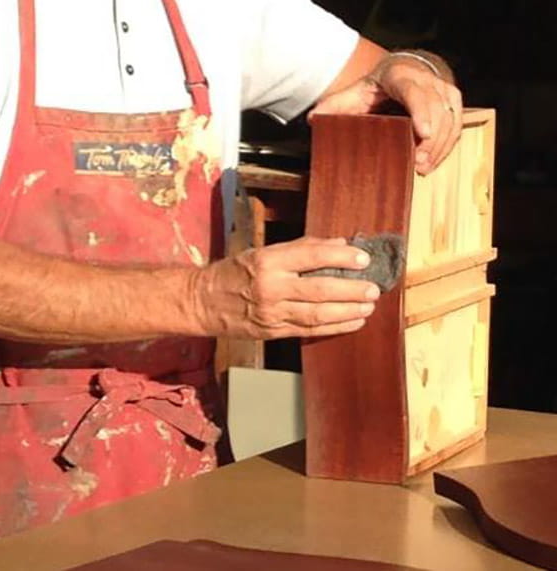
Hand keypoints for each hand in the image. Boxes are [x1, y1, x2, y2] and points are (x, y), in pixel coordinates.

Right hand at [192, 237, 379, 338]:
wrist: (203, 302)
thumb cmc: (234, 272)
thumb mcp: (262, 251)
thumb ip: (301, 248)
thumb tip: (338, 245)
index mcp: (267, 261)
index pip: (311, 256)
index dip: (341, 257)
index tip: (363, 258)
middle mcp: (271, 287)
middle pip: (319, 290)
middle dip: (351, 290)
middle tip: (373, 288)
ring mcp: (272, 313)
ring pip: (318, 315)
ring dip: (348, 311)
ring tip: (368, 305)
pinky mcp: (273, 332)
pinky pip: (310, 330)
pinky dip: (336, 327)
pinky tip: (353, 321)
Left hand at [309, 57, 462, 174]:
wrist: (404, 68)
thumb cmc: (378, 85)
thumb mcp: (355, 91)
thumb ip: (335, 105)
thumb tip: (313, 119)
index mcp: (400, 76)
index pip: (414, 93)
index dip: (421, 112)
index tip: (423, 134)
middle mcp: (426, 80)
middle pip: (435, 110)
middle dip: (431, 140)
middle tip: (418, 164)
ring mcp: (443, 89)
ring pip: (449, 119)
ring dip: (440, 146)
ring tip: (424, 168)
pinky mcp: (454, 100)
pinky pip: (456, 124)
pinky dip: (447, 145)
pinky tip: (433, 161)